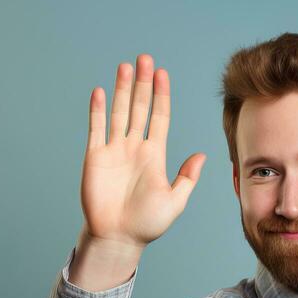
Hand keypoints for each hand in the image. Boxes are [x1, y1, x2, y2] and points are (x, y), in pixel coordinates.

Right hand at [79, 53, 205, 249]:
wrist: (119, 238)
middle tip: (145, 58)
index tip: (163, 74)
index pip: (160, 118)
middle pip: (140, 108)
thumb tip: (202, 155)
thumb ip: (187, 177)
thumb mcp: (175, 201)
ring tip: (126, 66)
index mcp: (155, 155)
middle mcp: (135, 148)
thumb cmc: (147, 224)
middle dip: (143, 84)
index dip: (161, 95)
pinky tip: (101, 92)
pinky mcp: (95, 157)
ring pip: (119, 113)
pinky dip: (98, 110)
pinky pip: (96, 129)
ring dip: (123, 90)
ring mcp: (114, 150)